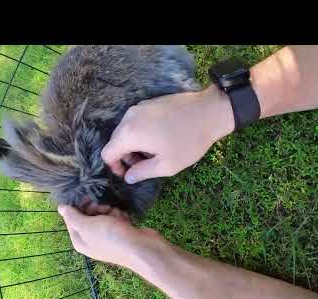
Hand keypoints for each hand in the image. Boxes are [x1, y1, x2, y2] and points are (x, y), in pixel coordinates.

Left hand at [57, 204, 164, 268]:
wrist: (142, 249)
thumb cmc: (111, 238)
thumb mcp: (87, 226)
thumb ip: (73, 216)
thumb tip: (60, 207)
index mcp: (80, 240)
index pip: (71, 218)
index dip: (77, 206)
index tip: (85, 196)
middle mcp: (91, 239)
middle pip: (87, 215)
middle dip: (95, 208)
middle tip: (103, 209)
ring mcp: (107, 236)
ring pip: (102, 214)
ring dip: (109, 210)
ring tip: (116, 215)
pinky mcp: (120, 231)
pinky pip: (115, 217)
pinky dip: (120, 215)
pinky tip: (125, 218)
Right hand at [101, 86, 234, 183]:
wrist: (209, 111)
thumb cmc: (188, 141)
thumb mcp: (166, 165)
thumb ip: (142, 172)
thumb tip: (128, 177)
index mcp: (129, 133)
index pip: (107, 153)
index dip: (114, 167)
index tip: (128, 173)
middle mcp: (129, 117)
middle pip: (115, 141)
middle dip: (125, 156)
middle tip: (144, 165)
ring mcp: (138, 107)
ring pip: (125, 130)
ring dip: (133, 145)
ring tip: (154, 152)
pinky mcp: (148, 102)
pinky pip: (135, 121)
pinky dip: (140, 132)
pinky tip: (158, 138)